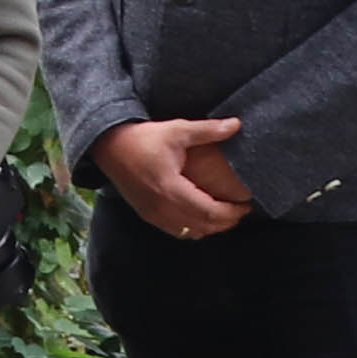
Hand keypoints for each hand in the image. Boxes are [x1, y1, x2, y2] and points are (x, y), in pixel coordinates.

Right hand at [99, 115, 250, 238]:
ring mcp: (153, 214)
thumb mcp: (176, 130)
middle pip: (203, 226)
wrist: (109, 147)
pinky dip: (195, 228)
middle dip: (227, 222)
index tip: (247, 205)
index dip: (232, 212)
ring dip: (212, 228)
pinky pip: (177, 231)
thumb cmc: (143, 138)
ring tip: (226, 215)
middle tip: (242, 211)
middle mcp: (161, 207)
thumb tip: (236, 125)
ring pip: (191, 232)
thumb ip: (207, 130)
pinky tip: (203, 217)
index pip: (209, 212)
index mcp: (170, 188)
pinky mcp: (147, 215)